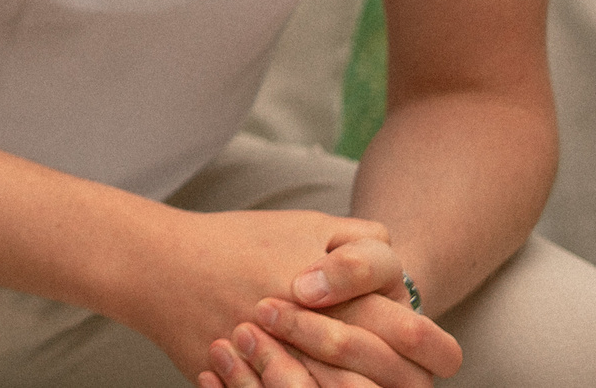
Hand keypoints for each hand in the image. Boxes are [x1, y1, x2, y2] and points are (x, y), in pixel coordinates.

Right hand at [162, 220, 456, 387]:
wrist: (159, 265)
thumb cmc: (237, 244)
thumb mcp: (304, 224)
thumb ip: (360, 246)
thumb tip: (400, 278)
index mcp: (336, 292)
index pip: (412, 333)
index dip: (435, 347)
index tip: (434, 350)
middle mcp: (314, 332)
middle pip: (390, 377)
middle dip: (406, 378)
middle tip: (412, 372)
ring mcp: (282, 362)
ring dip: (361, 386)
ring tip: (365, 381)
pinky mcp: (251, 382)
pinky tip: (323, 386)